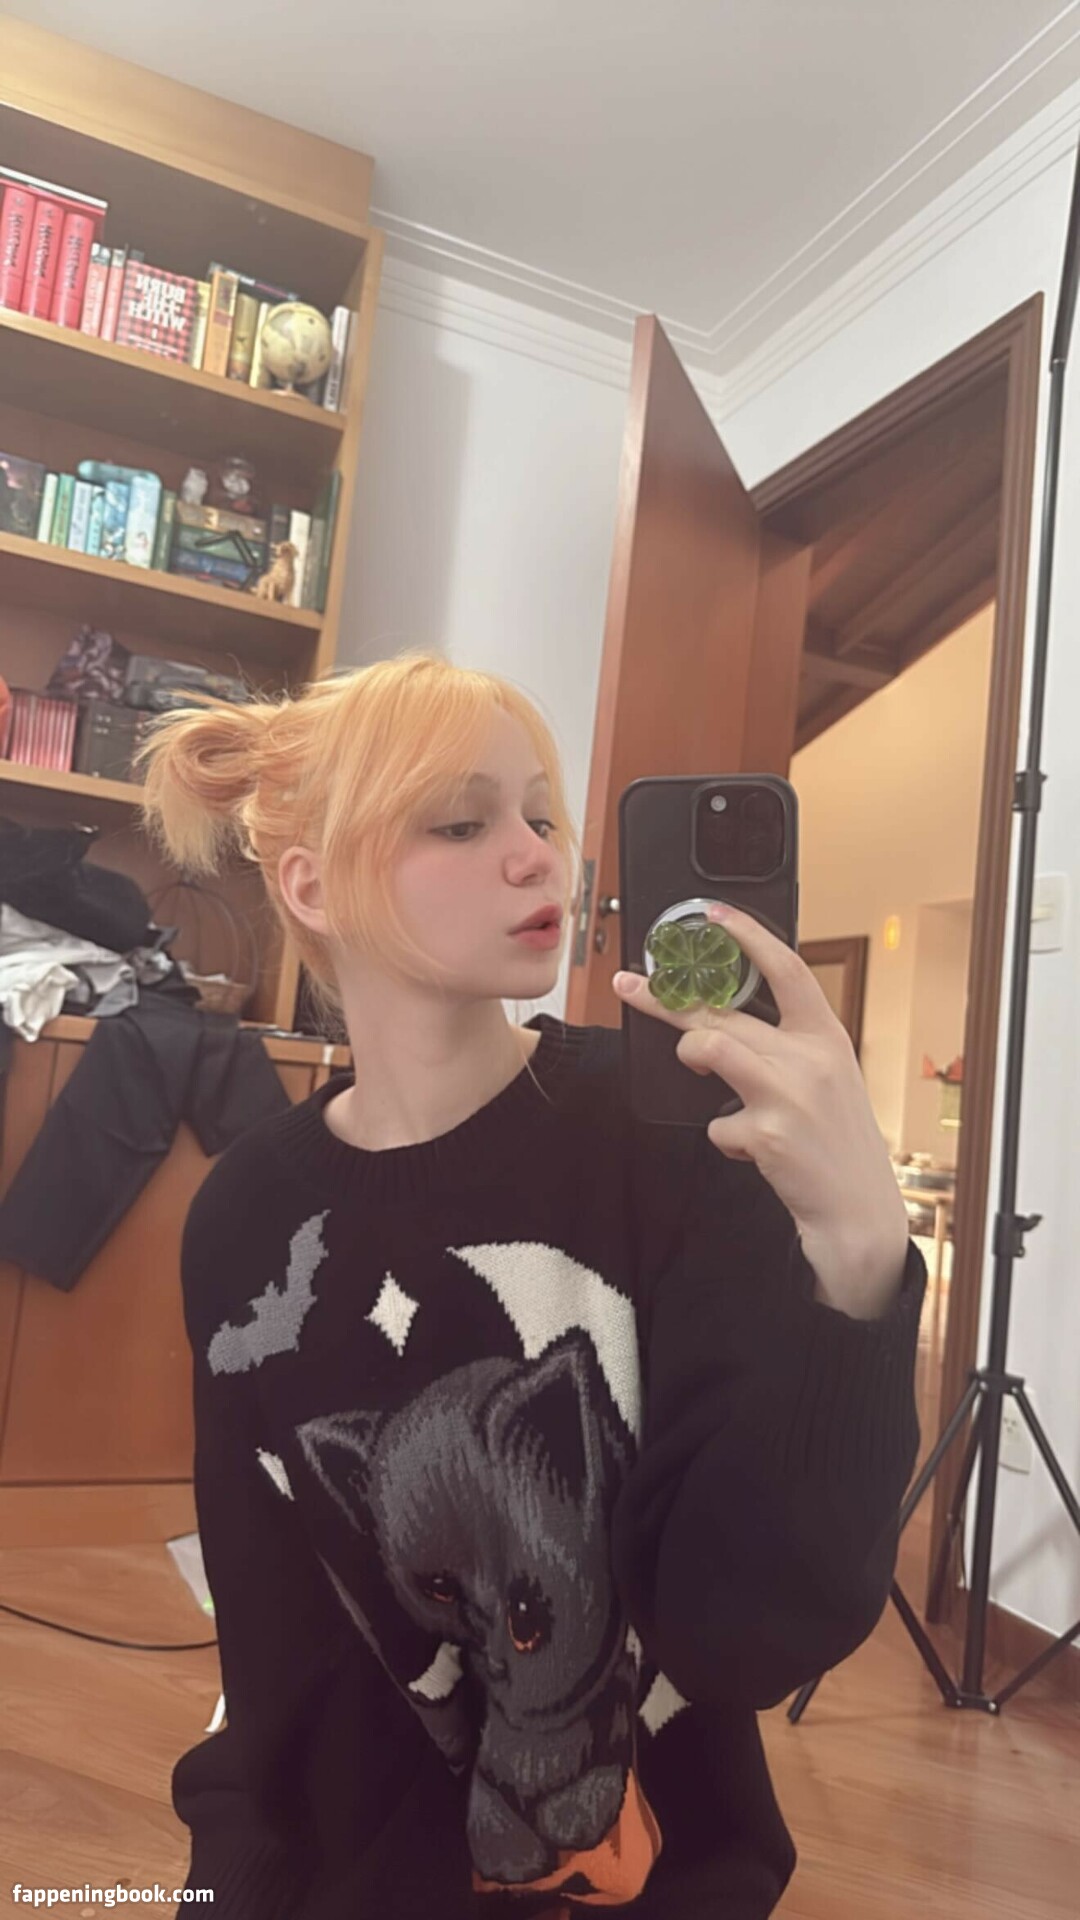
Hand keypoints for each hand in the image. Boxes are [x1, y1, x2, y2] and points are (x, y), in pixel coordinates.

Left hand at [613, 902, 910, 1318]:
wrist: (861, 1215)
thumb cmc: (835, 1143)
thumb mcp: (828, 1080)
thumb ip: (787, 1047)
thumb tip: (725, 1021)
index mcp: (827, 1036)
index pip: (787, 968)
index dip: (748, 935)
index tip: (712, 915)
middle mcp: (811, 1058)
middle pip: (723, 1011)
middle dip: (667, 997)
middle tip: (629, 985)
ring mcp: (790, 1095)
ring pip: (709, 1048)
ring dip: (691, 1058)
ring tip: (702, 1073)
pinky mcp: (769, 1134)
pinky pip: (716, 1122)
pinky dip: (723, 1136)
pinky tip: (747, 1147)